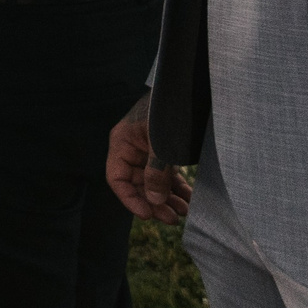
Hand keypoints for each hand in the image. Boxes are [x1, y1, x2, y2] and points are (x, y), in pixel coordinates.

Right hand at [107, 93, 190, 222]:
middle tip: (172, 218)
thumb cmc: (170, 110)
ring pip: (154, 182)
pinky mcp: (166, 151)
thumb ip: (156, 172)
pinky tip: (189, 199)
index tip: (147, 215)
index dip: (130, 198)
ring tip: (184, 211)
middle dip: (154, 202)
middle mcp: (133, 148)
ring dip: (168, 198)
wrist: (190, 89)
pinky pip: (168, 175)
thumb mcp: (161, 142)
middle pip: (137, 184)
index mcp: (123, 142)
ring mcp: (149, 150)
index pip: (117, 178)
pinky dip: (177, 188)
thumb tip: (154, 201)